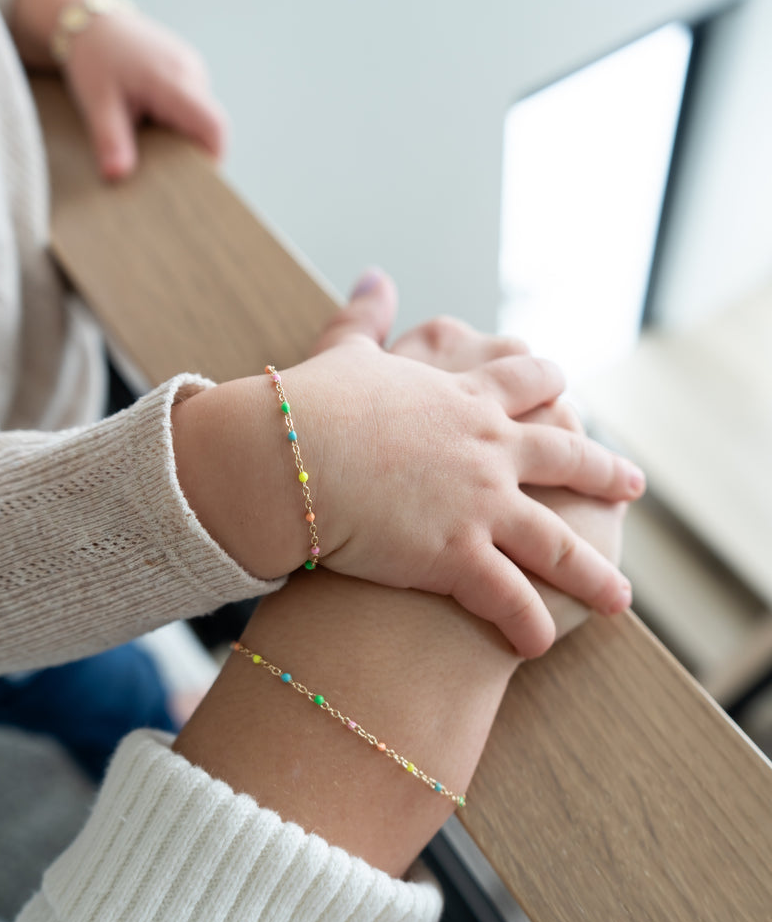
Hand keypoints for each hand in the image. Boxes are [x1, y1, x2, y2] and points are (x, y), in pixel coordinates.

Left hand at [63, 7, 226, 179]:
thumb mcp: (96, 102)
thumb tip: (116, 175)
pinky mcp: (189, 70)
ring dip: (182, 136)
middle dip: (193, 153)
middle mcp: (192, 72)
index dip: (213, 158)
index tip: (196, 183)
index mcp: (174, 80)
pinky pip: (195, 106)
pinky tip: (150, 120)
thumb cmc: (92, 57)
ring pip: (203, 118)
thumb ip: (110, 141)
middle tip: (164, 171)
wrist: (88, 17)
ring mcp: (194, 69)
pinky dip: (178, 122)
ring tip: (149, 138)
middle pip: (211, 127)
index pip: (214, 127)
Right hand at [283, 270, 643, 656]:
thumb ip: (365, 316)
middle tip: (634, 484)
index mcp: (462, 396)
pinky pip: (507, 597)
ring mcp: (480, 503)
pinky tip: (543, 643)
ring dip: (591, 574)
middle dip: (603, 472)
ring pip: (555, 542)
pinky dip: (528, 623)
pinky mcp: (458, 555)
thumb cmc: (308, 407)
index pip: (524, 383)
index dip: (549, 387)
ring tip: (621, 597)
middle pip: (565, 457)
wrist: (287, 458)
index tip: (567, 388)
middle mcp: (488, 447)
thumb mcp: (344, 353)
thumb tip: (375, 278)